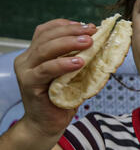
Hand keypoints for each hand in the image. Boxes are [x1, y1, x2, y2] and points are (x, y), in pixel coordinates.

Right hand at [13, 19, 96, 136]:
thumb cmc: (62, 100)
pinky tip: (79, 62)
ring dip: (68, 43)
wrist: (48, 125)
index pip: (46, 31)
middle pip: (46, 36)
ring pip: (45, 49)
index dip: (66, 25)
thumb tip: (103, 46)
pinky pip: (46, 70)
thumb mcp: (72, 75)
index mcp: (35, 54)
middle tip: (92, 31)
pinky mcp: (30, 84)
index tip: (87, 25)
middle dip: (71, 31)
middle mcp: (27, 59)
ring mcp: (26, 71)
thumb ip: (79, 60)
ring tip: (88, 42)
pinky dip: (62, 64)